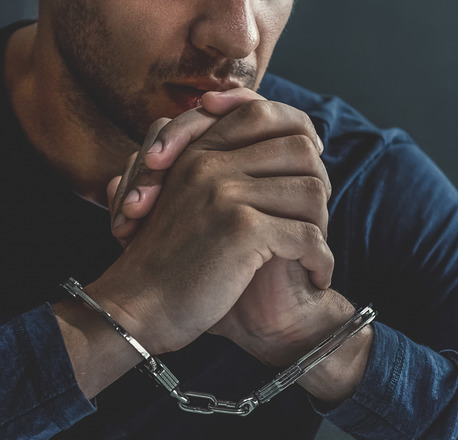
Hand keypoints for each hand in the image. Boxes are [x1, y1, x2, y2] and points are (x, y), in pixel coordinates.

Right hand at [91, 91, 332, 356]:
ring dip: (322, 226)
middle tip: (316, 221)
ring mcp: (224, 192)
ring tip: (314, 253)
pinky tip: (316, 277)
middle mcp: (209, 162)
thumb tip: (269, 151)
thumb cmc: (165, 263)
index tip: (311, 169)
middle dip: (319, 186)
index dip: (298, 134)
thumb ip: (216, 171)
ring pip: (312, 190)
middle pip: (299, 148)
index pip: (262, 112)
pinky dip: (320, 260)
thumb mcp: (183, 202)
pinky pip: (308, 235)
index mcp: (196, 151)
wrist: (135, 309)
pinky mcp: (241, 228)